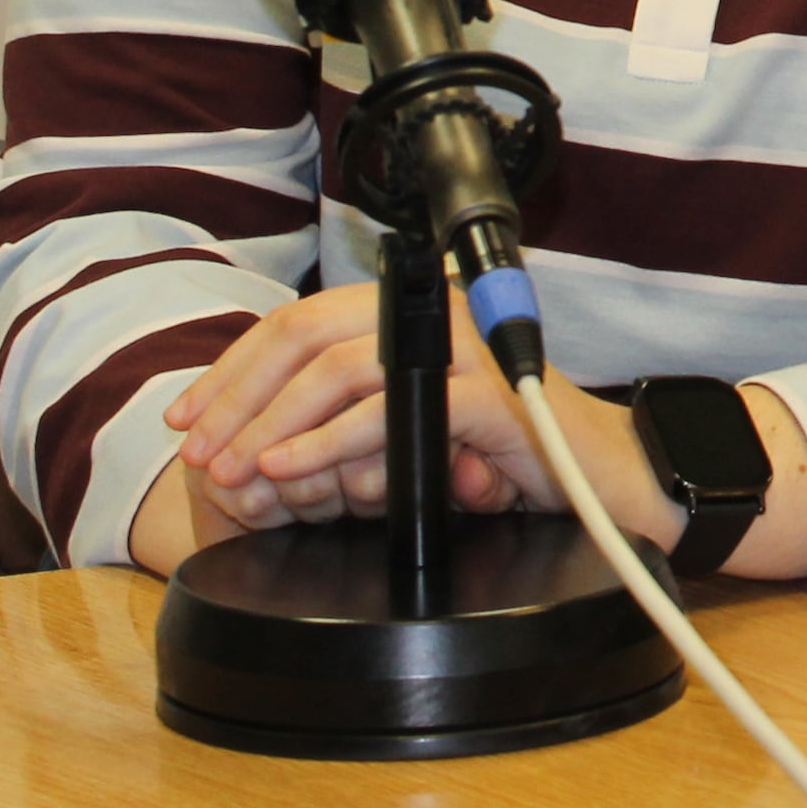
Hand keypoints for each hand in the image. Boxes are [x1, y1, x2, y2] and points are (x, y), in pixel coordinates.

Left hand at [119, 283, 806, 580]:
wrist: (616, 489)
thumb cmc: (521, 468)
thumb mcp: (418, 444)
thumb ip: (356, 430)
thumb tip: (257, 452)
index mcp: (414, 320)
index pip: (299, 324)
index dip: (233, 369)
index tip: (190, 419)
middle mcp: (436, 318)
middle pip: (306, 333)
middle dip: (238, 396)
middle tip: (201, 454)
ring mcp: (465, 349)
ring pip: (339, 363)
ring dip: (271, 421)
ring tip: (237, 471)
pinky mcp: (488, 393)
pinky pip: (392, 408)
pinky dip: (329, 441)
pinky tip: (292, 469)